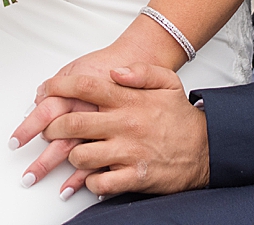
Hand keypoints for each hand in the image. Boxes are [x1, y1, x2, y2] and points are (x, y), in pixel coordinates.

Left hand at [39, 64, 209, 198]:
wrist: (207, 149)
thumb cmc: (180, 117)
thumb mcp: (166, 82)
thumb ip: (140, 71)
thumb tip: (114, 71)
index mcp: (129, 100)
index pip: (85, 87)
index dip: (59, 88)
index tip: (46, 91)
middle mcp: (125, 124)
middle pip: (73, 123)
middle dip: (53, 128)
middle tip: (50, 131)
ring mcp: (129, 152)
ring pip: (81, 156)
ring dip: (72, 156)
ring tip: (75, 154)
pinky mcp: (134, 176)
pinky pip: (100, 182)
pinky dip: (91, 182)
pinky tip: (94, 175)